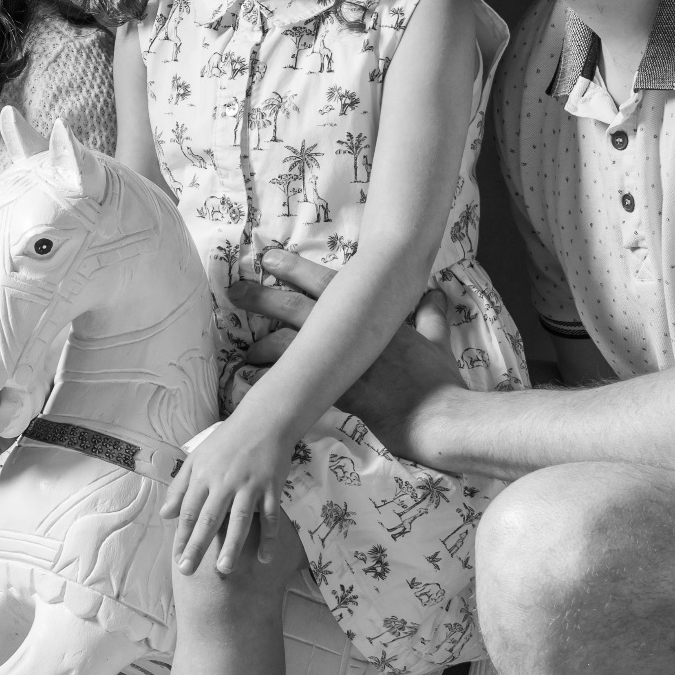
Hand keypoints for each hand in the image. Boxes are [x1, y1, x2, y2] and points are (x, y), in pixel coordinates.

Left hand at [161, 409, 290, 575]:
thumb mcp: (198, 458)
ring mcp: (250, 485)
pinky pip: (270, 517)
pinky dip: (269, 538)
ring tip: (224, 570)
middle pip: (209, 518)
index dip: (182, 536)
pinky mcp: (272, 487)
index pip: (189, 510)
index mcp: (204, 475)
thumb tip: (165, 515)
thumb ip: (180, 486)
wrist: (264, 420)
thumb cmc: (227, 440)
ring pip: (239, 520)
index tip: (177, 559)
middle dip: (198, 546)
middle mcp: (225, 481)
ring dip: (232, 546)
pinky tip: (264, 559)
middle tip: (188, 571)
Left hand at [229, 249, 465, 465]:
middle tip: (235, 291)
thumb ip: (433, 317)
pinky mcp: (336, 391)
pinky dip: (272, 385)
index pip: (326, 282)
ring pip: (290, 344)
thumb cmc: (438, 380)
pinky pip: (295, 385)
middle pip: (297, 307)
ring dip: (261, 346)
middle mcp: (352, 331)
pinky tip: (254, 388)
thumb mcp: (439, 342)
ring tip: (241, 353)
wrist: (440, 415)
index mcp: (372, 314)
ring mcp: (342, 360)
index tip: (268, 258)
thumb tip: (436, 295)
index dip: (294, 268)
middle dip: (262, 297)